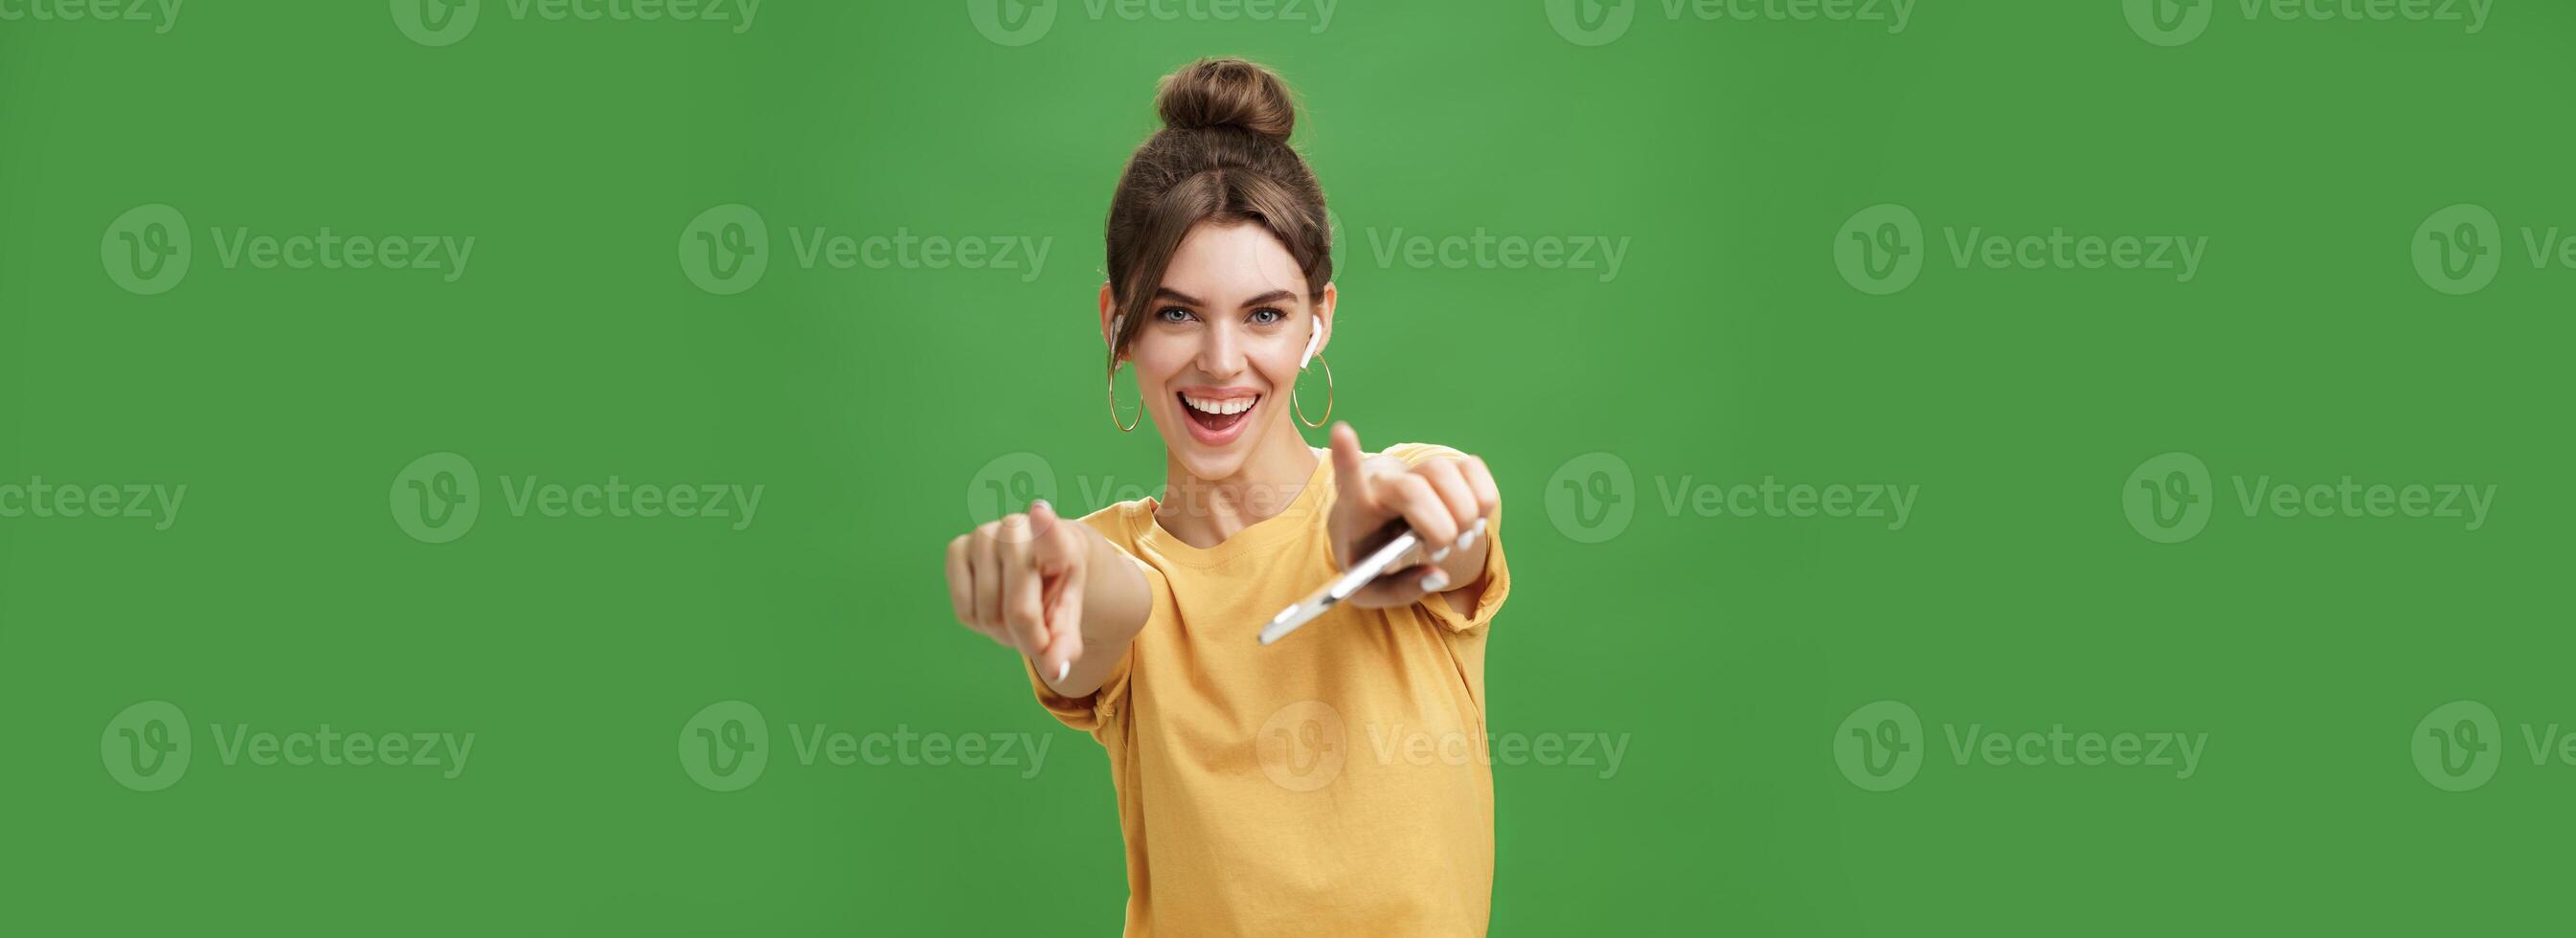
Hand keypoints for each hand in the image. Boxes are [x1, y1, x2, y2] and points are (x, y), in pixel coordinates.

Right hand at [945, 500, 1086, 682]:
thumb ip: (1066, 643)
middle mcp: (1018, 529)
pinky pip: (964, 611)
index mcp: (1057, 540)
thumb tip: (1056, 674)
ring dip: (1003, 634)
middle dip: (1028, 638)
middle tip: (1038, 637)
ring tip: (1018, 618)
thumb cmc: (1056, 587)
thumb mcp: (1069, 613)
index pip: (1050, 532)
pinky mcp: (956, 547)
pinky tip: (993, 606)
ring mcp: (983, 535)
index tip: (1040, 512)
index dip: (1045, 526)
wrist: (1038, 558)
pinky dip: (978, 624)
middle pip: (1018, 611)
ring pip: (987, 615)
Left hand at [1325, 423, 1500, 608]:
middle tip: (1443, 550)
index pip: (1348, 477)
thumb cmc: (1370, 558)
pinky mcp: (1445, 467)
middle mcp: (1385, 479)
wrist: (1375, 532)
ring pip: (1446, 473)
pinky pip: (1472, 468)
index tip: (1342, 431)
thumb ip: (1401, 590)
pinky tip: (1474, 521)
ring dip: (1464, 512)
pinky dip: (1484, 498)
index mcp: (1357, 506)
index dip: (1346, 455)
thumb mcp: (1370, 591)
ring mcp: (1415, 469)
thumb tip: (1437, 575)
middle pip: (1415, 488)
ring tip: (1460, 539)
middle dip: (1440, 526)